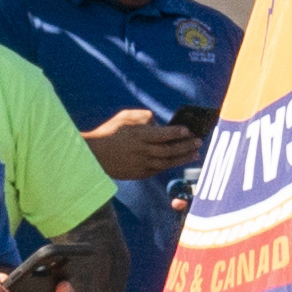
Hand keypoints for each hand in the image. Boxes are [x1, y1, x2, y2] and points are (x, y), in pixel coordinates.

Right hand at [83, 105, 204, 179]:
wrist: (94, 155)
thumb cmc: (110, 132)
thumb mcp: (125, 117)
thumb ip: (145, 117)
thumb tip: (162, 124)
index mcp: (138, 135)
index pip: (163, 134)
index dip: (178, 133)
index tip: (189, 131)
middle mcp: (141, 151)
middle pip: (169, 150)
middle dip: (186, 146)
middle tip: (198, 142)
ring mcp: (140, 164)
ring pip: (167, 162)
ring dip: (183, 158)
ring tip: (195, 154)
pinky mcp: (139, 174)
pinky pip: (159, 169)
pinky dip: (170, 164)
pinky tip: (178, 160)